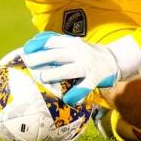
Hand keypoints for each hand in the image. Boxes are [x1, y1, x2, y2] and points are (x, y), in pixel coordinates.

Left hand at [21, 31, 140, 104]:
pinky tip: (68, 99)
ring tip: (42, 78)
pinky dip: (76, 94)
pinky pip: (84, 87)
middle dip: (41, 59)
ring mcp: (88, 65)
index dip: (38, 45)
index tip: (26, 50)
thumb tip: (34, 49)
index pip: (52, 41)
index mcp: (73, 43)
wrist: (114, 59)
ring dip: (54, 74)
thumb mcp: (75, 45)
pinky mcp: (95, 78)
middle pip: (57, 55)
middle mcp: (80, 52)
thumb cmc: (88, 53)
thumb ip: (58, 47)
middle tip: (28, 64)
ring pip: (69, 70)